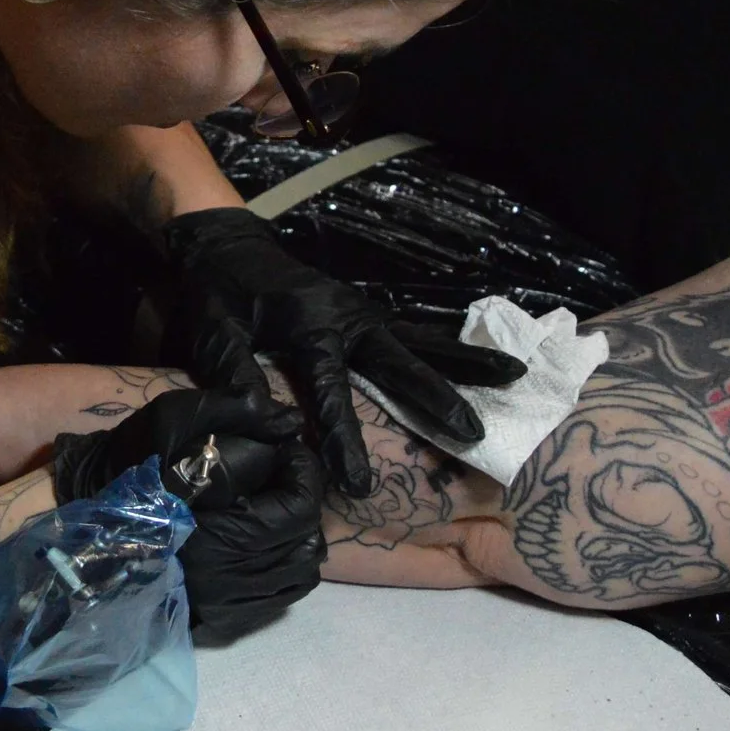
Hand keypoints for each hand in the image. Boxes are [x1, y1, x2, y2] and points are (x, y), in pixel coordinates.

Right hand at [50, 386, 327, 640]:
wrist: (82, 533)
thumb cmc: (125, 472)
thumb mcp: (170, 422)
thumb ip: (233, 412)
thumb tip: (289, 419)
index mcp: (224, 532)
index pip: (300, 505)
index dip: (306, 471)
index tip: (291, 450)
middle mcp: (232, 578)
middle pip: (307, 540)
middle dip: (304, 501)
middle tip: (287, 476)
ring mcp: (228, 604)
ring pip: (300, 574)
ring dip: (300, 538)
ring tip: (279, 511)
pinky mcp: (222, 619)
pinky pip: (279, 599)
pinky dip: (285, 569)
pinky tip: (266, 545)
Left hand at [163, 208, 524, 495]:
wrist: (228, 246)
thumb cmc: (218, 294)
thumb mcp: (212, 331)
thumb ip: (234, 373)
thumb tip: (266, 420)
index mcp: (309, 325)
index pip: (330, 390)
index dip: (343, 439)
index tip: (360, 484)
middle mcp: (348, 318)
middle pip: (400, 362)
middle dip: (436, 399)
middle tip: (473, 434)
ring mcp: (364, 314)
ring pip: (422, 344)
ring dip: (467, 363)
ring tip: (517, 376)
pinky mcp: (368, 316)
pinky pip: (415, 337)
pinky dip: (452, 351)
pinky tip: (488, 365)